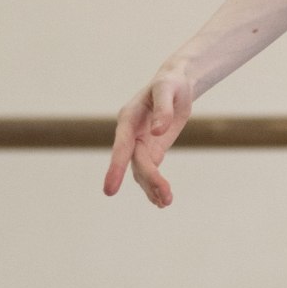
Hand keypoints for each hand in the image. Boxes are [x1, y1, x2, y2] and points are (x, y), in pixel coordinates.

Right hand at [103, 68, 193, 206]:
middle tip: (165, 200)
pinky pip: (150, 171)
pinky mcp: (153, 150)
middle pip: (136, 163)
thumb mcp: (167, 90)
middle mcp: (130, 134)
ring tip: (165, 203)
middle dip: (150, 181)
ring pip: (141, 171)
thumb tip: (158, 133)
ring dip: (152, 188)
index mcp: (128, 118)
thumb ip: (163, 110)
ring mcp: (140, 143)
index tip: (110, 190)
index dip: (116, 168)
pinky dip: (155, 186)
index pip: (121, 147)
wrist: (176, 84)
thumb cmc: (170, 83)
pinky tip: (162, 201)